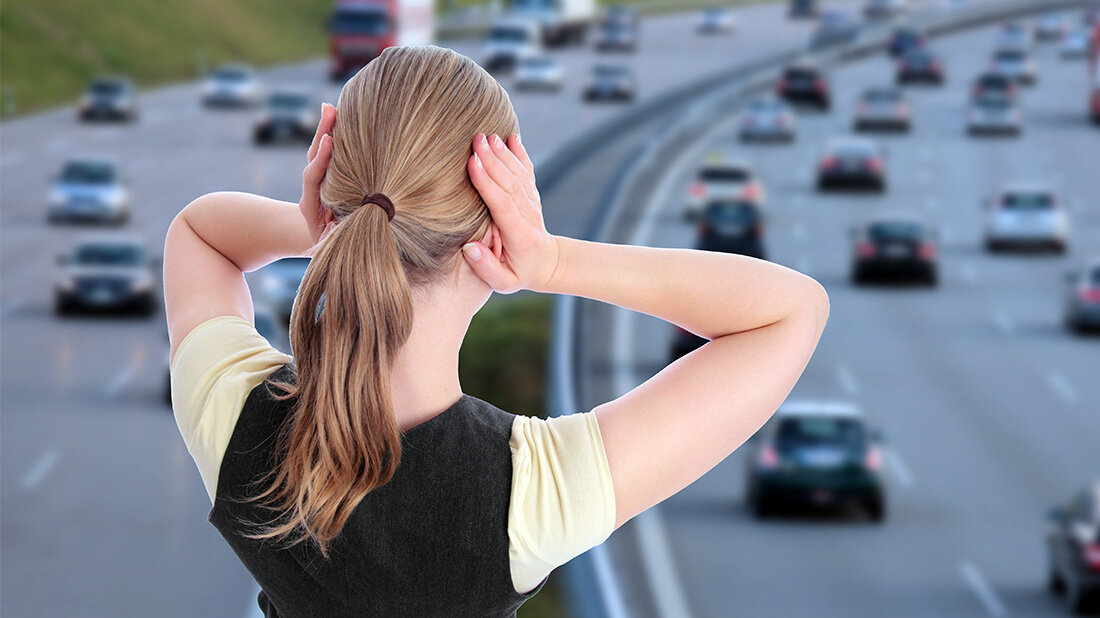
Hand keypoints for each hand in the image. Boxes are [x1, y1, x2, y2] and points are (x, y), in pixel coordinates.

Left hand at [300, 103, 336, 245]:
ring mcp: (319, 180)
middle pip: (315, 157)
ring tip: (332, 106)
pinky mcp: (325, 174)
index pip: (314, 177)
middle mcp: (314, 189)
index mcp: (312, 205)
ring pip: (321, 151)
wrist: (309, 240)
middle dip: (322, 134)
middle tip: (330, 110)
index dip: (321, 160)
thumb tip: (344, 227)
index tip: (327, 142)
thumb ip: (334, 237)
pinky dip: (333, 134)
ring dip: (327, 129)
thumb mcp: (329, 245)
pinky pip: (329, 152)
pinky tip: (338, 113)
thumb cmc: (329, 246)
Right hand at [463, 133, 560, 292]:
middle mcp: (528, 215)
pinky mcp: (532, 195)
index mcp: (519, 235)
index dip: (487, 184)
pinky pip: (527, 171)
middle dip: (492, 160)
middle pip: (510, 184)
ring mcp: (532, 203)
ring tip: (487, 135)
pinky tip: (512, 137)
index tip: (472, 164)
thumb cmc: (519, 273)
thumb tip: (469, 248)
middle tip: (476, 140)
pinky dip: (520, 153)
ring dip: (503, 153)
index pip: (502, 204)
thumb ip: (486, 267)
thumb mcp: (503, 282)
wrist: (548, 264)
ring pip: (518, 175)